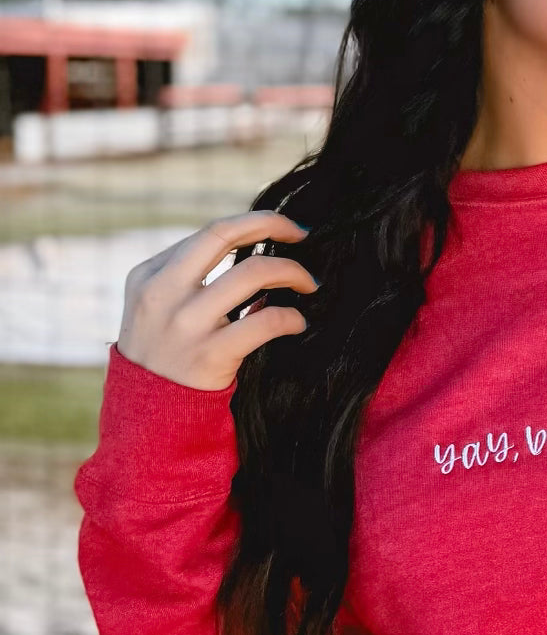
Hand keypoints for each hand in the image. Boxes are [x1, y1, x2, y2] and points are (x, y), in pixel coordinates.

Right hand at [116, 211, 317, 391]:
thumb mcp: (156, 307)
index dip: (254, 223)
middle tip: (303, 235)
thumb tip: (246, 252)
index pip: (210, 233)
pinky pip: (264, 322)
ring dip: (291, 272)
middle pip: (224, 235)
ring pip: (251, 274)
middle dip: (272, 224)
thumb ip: (188, 278)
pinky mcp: (211, 355)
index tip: (284, 226)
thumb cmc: (163, 354)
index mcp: (149, 275)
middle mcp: (163, 292)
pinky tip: (298, 322)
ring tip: (310, 284)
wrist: (150, 411)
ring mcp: (187, 323)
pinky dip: (290, 317)